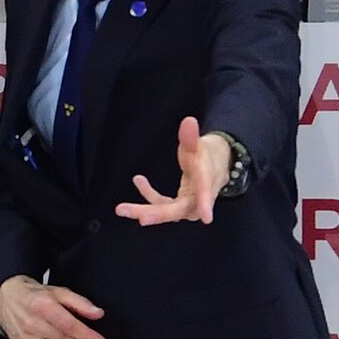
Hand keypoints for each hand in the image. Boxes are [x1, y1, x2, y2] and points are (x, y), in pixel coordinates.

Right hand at [0, 274, 105, 338]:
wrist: (7, 297)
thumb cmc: (34, 295)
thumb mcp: (59, 292)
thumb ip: (80, 303)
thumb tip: (98, 314)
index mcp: (42, 306)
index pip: (70, 326)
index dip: (89, 336)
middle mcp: (31, 324)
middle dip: (76, 337)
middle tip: (70, 329)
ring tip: (61, 337)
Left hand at [115, 117, 231, 225]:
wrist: (216, 167)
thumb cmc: (206, 156)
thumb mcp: (199, 144)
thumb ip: (191, 137)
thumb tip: (188, 121)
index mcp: (207, 182)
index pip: (206, 192)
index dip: (205, 203)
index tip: (206, 218)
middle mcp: (199, 199)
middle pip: (179, 210)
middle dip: (158, 214)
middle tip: (139, 218)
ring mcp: (188, 205)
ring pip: (167, 212)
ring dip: (145, 211)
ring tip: (122, 209)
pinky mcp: (179, 205)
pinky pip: (162, 205)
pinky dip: (149, 195)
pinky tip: (138, 180)